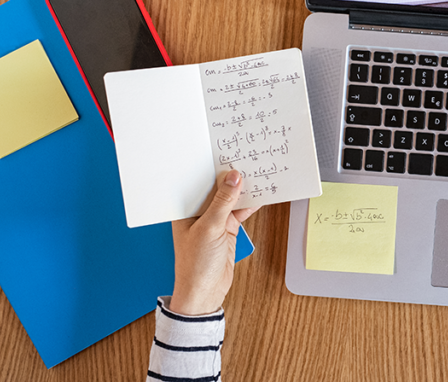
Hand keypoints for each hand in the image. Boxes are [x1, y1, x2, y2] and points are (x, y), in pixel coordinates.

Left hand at [169, 170, 260, 315]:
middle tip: (247, 159)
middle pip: (217, 189)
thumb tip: (233, 178)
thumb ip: (223, 202)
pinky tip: (261, 194)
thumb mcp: (210, 228)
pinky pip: (240, 212)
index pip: (200, 183)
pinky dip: (250, 204)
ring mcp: (214, 221)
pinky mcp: (227, 230)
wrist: (204, 293)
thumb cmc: (196, 264)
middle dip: (231, 177)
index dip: (213, 168)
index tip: (228, 153)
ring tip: (258, 172)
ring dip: (244, 190)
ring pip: (231, 200)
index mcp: (185, 210)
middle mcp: (199, 213)